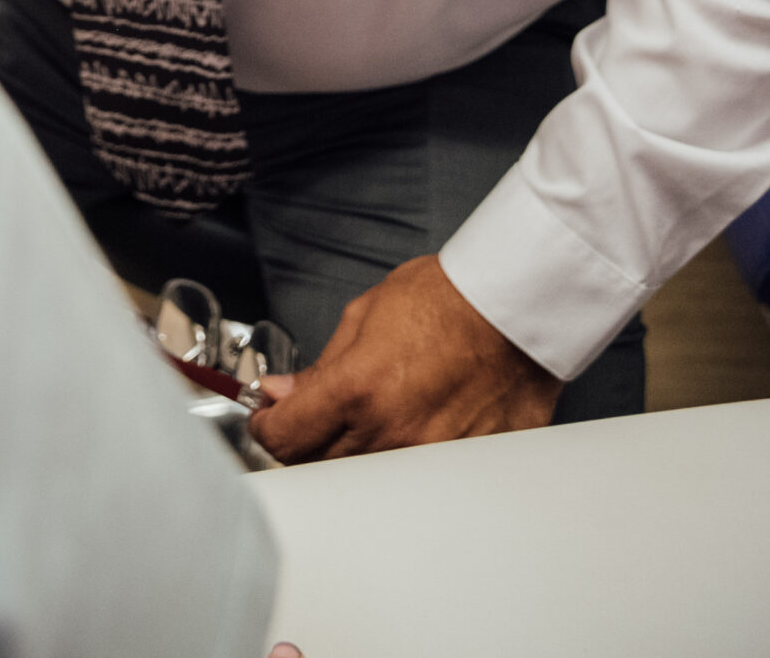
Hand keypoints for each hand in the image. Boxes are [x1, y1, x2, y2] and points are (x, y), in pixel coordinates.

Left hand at [249, 254, 560, 461]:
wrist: (516, 307)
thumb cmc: (447, 300)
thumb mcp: (367, 314)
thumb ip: (322, 364)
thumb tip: (285, 392)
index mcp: (359, 390)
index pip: (286, 437)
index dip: (267, 428)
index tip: (270, 418)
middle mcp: (391, 434)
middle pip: (319, 467)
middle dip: (304, 444)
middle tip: (311, 420)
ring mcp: (430, 459)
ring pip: (365, 482)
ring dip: (352, 459)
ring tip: (364, 423)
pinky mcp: (465, 470)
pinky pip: (418, 485)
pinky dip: (404, 465)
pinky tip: (410, 435)